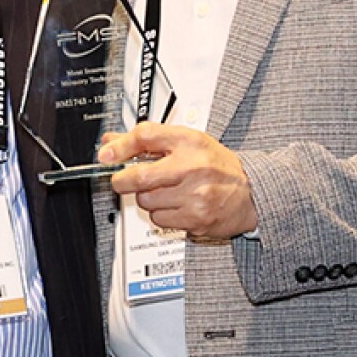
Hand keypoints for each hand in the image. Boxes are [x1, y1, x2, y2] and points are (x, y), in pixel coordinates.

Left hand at [99, 123, 256, 239]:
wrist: (250, 193)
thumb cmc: (218, 166)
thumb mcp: (187, 142)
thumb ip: (149, 141)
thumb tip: (112, 141)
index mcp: (190, 142)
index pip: (146, 136)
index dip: (119, 146)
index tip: (106, 154)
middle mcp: (192, 167)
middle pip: (139, 175)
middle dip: (123, 180)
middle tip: (122, 179)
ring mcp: (194, 195)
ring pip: (147, 201)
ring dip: (147, 198)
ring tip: (164, 191)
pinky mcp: (195, 219)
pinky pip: (159, 219)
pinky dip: (160, 214)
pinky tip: (175, 205)